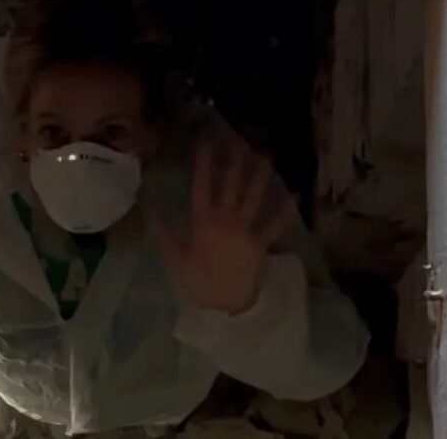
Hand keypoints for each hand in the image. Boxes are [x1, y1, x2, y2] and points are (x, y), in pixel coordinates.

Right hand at [155, 139, 295, 315]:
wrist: (226, 308)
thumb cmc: (198, 283)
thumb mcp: (175, 258)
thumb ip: (165, 233)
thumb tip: (151, 209)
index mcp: (202, 222)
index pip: (202, 185)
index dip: (204, 162)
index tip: (206, 141)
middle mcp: (225, 221)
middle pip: (230, 185)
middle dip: (234, 160)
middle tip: (239, 138)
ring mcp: (246, 231)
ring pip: (253, 197)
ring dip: (260, 176)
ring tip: (265, 155)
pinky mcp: (262, 244)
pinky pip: (275, 225)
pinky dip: (285, 211)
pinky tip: (295, 195)